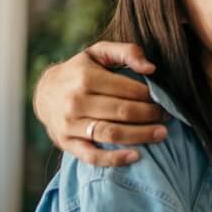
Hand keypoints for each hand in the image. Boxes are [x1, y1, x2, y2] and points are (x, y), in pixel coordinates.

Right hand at [33, 41, 165, 165]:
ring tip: (162, 133)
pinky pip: (93, 156)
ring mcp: (70, 124)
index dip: (151, 96)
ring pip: (112, 133)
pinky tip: (136, 156)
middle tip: (167, 117)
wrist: (44, 93)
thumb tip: (151, 68)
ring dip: (141, 135)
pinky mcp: (67, 143)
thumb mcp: (99, 53)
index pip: (128, 90)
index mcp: (86, 78)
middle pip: (123, 112)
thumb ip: (127, 52)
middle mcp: (76, 101)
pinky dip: (115, 159)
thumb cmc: (79, 72)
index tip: (164, 100)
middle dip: (151, 115)